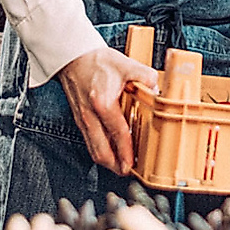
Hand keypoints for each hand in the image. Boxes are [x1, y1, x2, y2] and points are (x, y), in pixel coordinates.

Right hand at [56, 47, 158, 174]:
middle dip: (115, 166)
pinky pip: (89, 142)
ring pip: (93, 150)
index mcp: (102, 103)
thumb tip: (158, 90)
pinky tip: (111, 152)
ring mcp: (82, 119)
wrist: (72, 56)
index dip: (126, 151)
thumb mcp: (125, 64)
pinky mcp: (79, 120)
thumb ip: (145, 76)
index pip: (117, 133)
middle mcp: (90, 115)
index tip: (132, 164)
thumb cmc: (97, 61)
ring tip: (121, 166)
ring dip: (107, 161)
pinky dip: (100, 151)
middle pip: (101, 150)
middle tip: (128, 172)